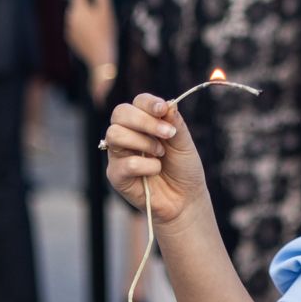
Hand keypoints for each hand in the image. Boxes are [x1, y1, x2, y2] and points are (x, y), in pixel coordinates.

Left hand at [65, 0, 118, 68]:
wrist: (100, 56)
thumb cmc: (104, 32)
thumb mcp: (106, 11)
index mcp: (78, 8)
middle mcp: (70, 17)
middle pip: (76, 6)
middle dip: (85, 7)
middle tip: (99, 14)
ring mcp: (69, 29)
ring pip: (76, 18)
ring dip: (84, 19)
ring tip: (97, 26)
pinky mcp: (71, 39)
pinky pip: (76, 30)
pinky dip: (82, 30)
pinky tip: (93, 35)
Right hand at [104, 94, 207, 224]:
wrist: (185, 199)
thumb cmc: (183, 168)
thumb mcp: (184, 143)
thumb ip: (174, 123)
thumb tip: (168, 103)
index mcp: (143, 123)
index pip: (137, 103)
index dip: (148, 103)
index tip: (163, 110)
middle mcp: (127, 135)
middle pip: (120, 113)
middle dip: (144, 121)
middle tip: (168, 134)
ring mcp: (119, 154)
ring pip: (115, 134)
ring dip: (143, 142)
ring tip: (160, 154)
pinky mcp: (116, 175)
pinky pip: (124, 163)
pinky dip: (146, 166)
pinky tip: (156, 170)